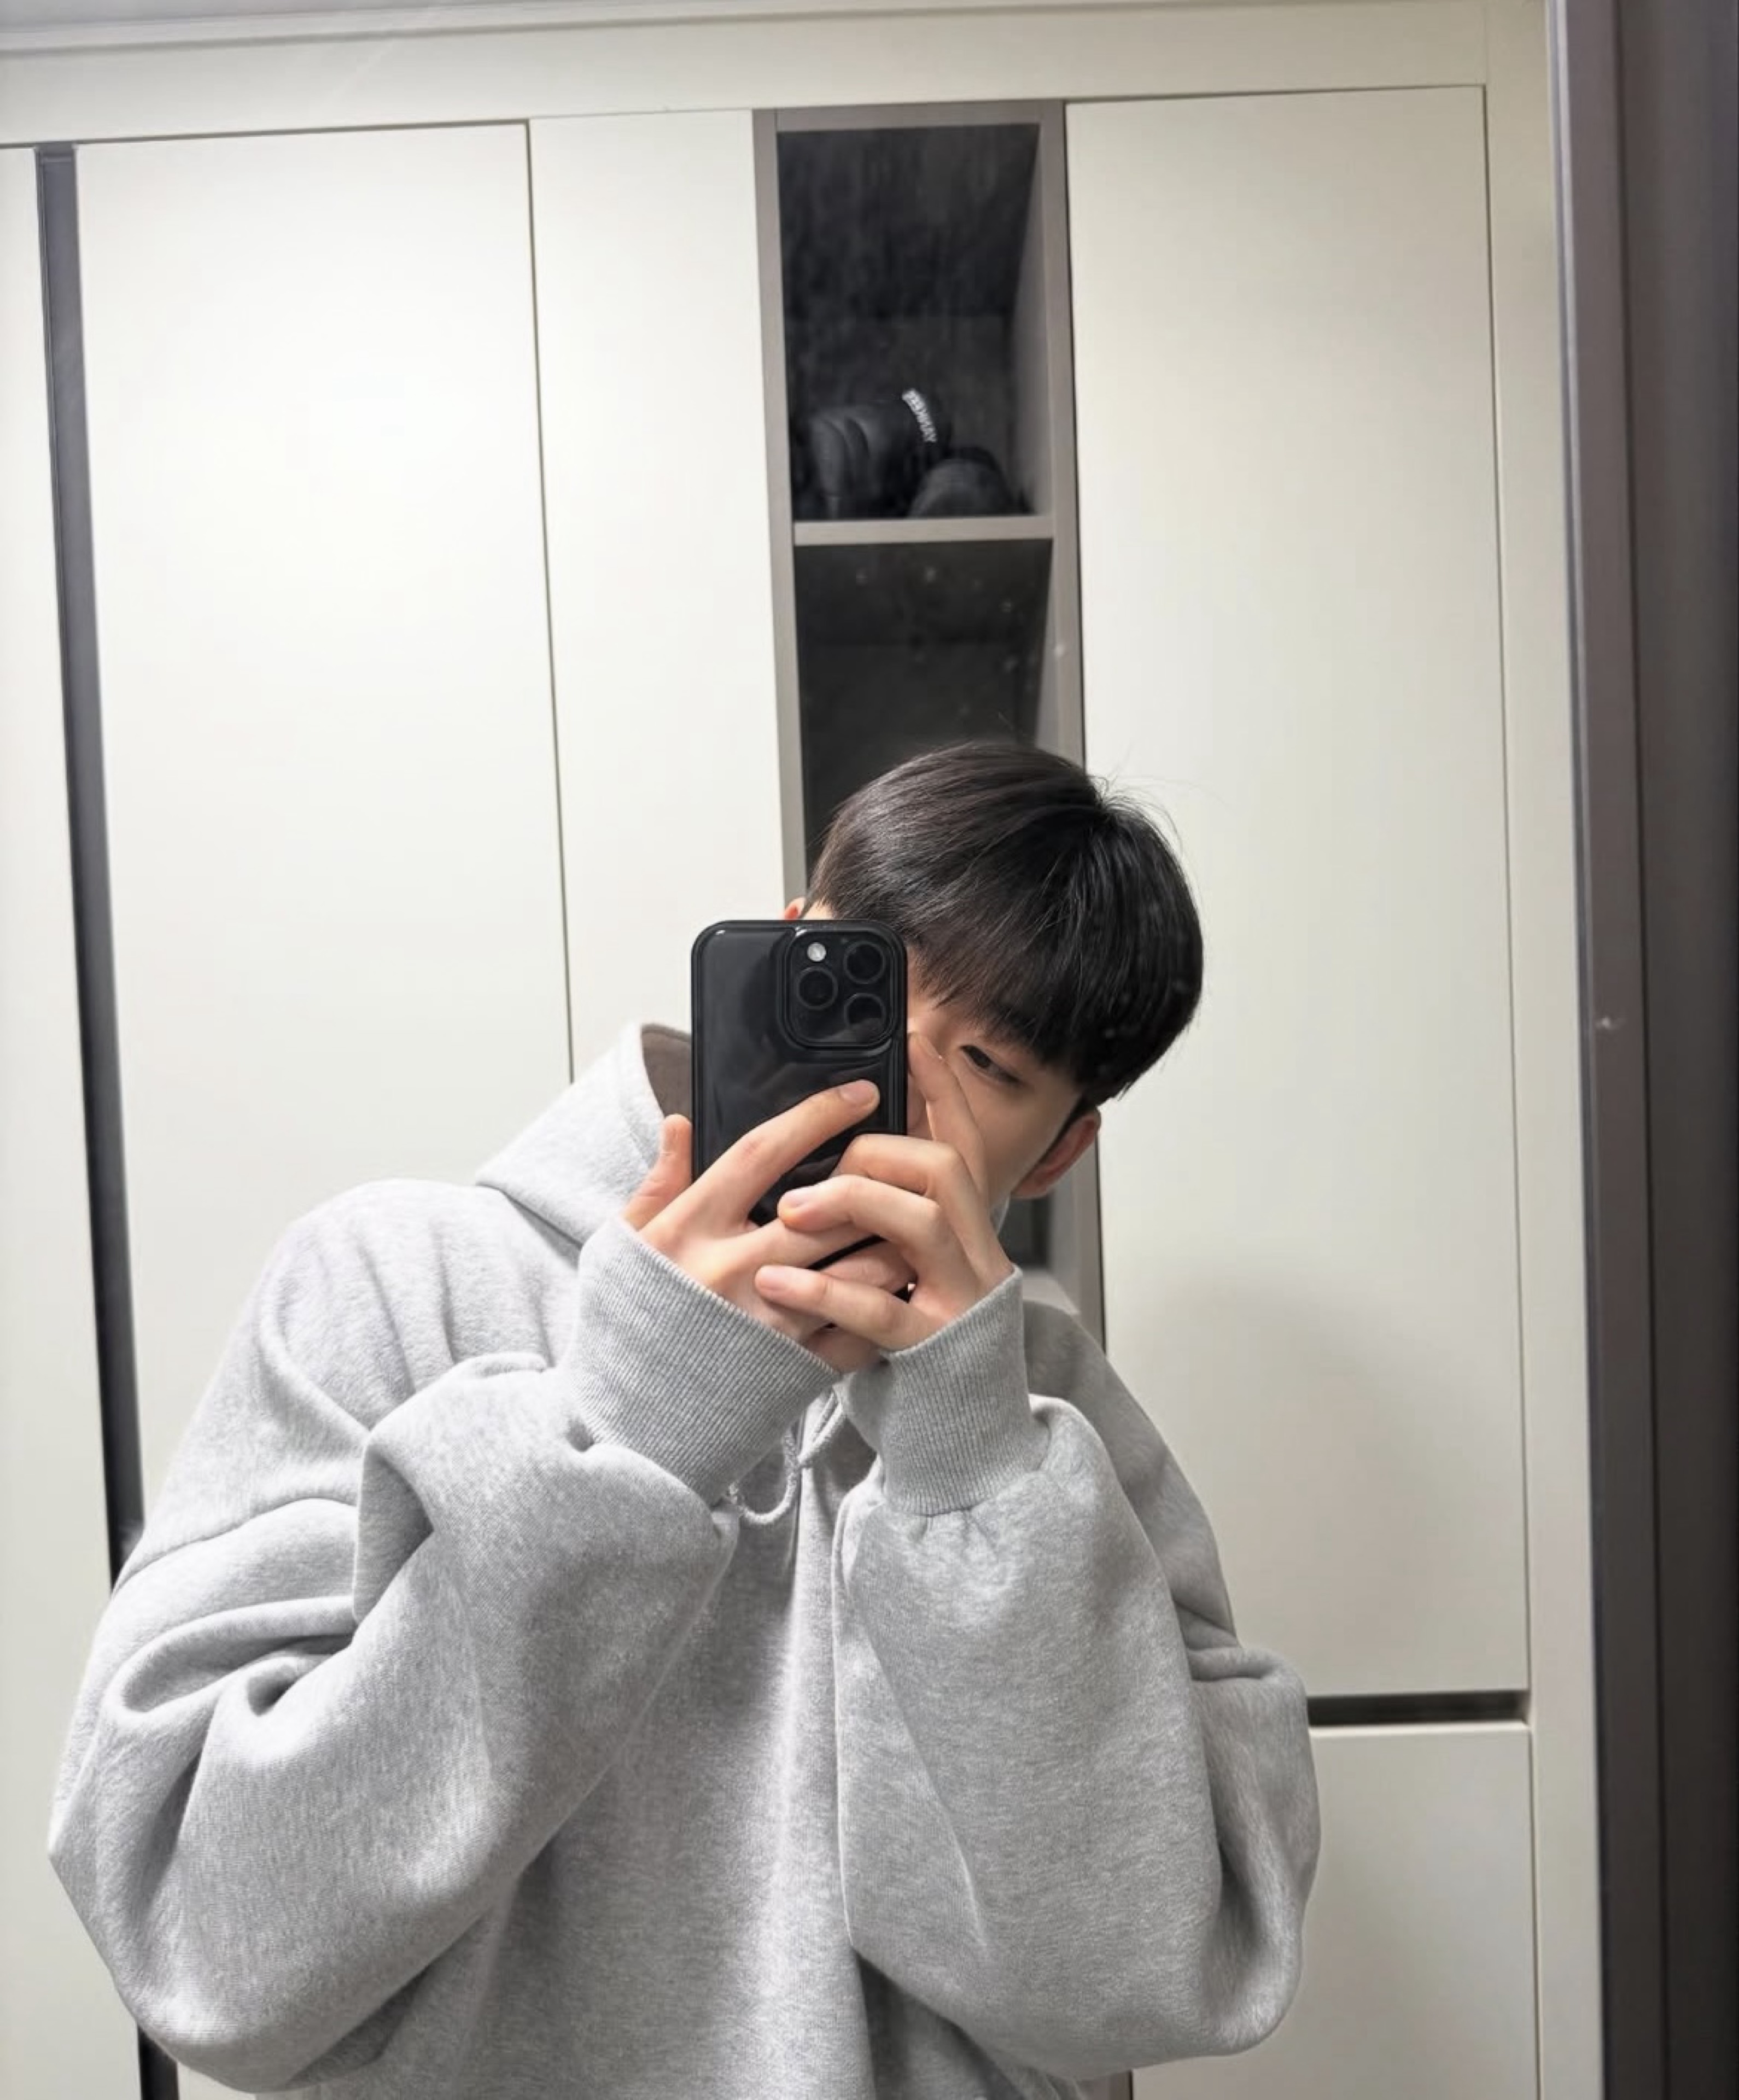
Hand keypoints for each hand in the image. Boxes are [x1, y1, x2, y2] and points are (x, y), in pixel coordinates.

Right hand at [621, 1083, 914, 1371]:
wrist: (627, 1425)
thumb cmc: (625, 1326)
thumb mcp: (624, 1246)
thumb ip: (657, 1185)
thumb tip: (680, 1123)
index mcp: (691, 1229)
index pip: (762, 1153)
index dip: (815, 1117)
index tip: (858, 1094)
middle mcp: (733, 1272)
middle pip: (826, 1210)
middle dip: (874, 1179)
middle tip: (907, 1154)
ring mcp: (768, 1323)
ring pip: (856, 1271)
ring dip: (893, 1241)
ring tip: (918, 1216)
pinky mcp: (793, 1370)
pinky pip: (858, 1331)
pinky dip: (886, 1305)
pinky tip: (904, 1283)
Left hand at [753, 1033, 1015, 1354]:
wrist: (962, 1446)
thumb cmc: (917, 1355)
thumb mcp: (909, 1278)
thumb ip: (886, 1224)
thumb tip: (836, 1166)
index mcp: (965, 1232)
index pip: (959, 1141)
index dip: (938, 1089)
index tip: (911, 1041)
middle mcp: (974, 1256)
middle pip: (945, 1165)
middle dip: (879, 1150)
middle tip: (819, 1166)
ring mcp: (961, 1301)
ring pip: (922, 1222)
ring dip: (852, 1201)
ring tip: (788, 1212)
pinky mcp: (936, 1352)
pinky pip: (884, 1312)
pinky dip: (826, 1293)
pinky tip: (777, 1285)